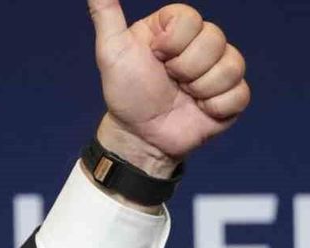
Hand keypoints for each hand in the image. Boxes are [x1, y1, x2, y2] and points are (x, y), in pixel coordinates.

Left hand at [89, 1, 249, 175]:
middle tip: (169, 80)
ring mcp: (219, 69)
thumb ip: (106, 14)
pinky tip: (199, 109)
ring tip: (183, 96)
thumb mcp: (111, 50)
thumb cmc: (125, 92)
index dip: (172, 42)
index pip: (192, 19)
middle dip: (185, 68)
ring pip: (230, 66)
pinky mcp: (231, 96)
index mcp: (175, 28)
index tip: (154, 57)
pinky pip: (239, 93)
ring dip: (200, 88)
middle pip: (214, 40)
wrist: (139, 135)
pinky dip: (215, 106)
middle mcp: (200, 44)